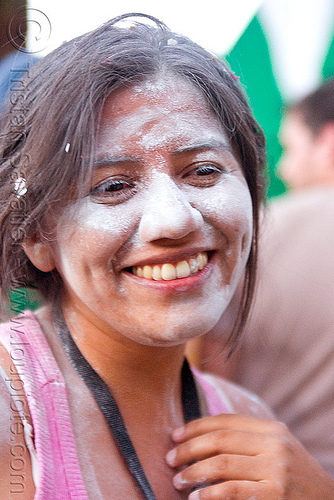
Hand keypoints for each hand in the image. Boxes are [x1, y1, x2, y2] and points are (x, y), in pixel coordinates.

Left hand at [165, 414, 333, 498]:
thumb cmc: (295, 478)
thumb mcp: (277, 450)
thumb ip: (248, 441)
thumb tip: (202, 440)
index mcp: (271, 429)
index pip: (225, 421)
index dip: (195, 427)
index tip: (175, 435)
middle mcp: (274, 444)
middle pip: (219, 440)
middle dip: (189, 449)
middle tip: (170, 460)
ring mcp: (276, 469)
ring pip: (221, 464)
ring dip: (193, 472)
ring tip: (179, 480)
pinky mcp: (275, 494)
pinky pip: (232, 491)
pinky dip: (209, 495)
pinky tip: (196, 499)